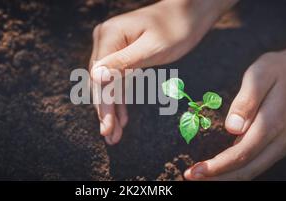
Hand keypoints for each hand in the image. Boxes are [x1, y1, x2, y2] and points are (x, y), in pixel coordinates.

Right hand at [89, 0, 236, 144]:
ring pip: (108, 84)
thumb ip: (123, 63)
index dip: (103, 105)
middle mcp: (105, 40)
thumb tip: (95, 78)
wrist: (190, 11)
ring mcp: (113, 46)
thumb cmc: (176, 28)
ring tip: (114, 135)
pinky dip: (121, 98)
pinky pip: (118, 79)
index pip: (100, 78)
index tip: (107, 128)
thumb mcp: (152, 48)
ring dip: (112, 109)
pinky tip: (123, 118)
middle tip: (110, 137)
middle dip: (106, 111)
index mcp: (109, 37)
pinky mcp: (122, 53)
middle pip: (101, 82)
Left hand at [184, 30, 285, 179]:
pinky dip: (238, 170)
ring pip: (252, 170)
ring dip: (226, 177)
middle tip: (190, 177)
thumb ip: (246, 101)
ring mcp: (283, 145)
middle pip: (246, 170)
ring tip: (202, 177)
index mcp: (271, 124)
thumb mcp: (260, 74)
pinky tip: (221, 169)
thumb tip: (231, 128)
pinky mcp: (281, 144)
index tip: (194, 172)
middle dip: (217, 178)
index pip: (240, 154)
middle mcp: (279, 141)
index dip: (216, 167)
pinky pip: (258, 164)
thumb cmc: (281, 69)